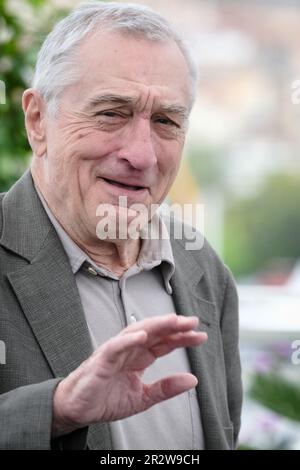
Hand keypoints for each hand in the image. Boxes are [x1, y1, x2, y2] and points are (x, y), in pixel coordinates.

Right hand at [52, 313, 206, 436]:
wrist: (78, 409)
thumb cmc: (105, 399)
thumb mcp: (142, 398)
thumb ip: (165, 388)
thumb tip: (192, 380)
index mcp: (139, 357)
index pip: (164, 343)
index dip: (181, 338)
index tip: (200, 336)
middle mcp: (129, 350)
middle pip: (154, 333)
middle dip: (174, 326)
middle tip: (193, 322)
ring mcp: (115, 352)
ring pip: (137, 333)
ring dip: (156, 325)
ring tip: (173, 321)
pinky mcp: (101, 360)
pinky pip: (115, 347)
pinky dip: (128, 340)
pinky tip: (143, 336)